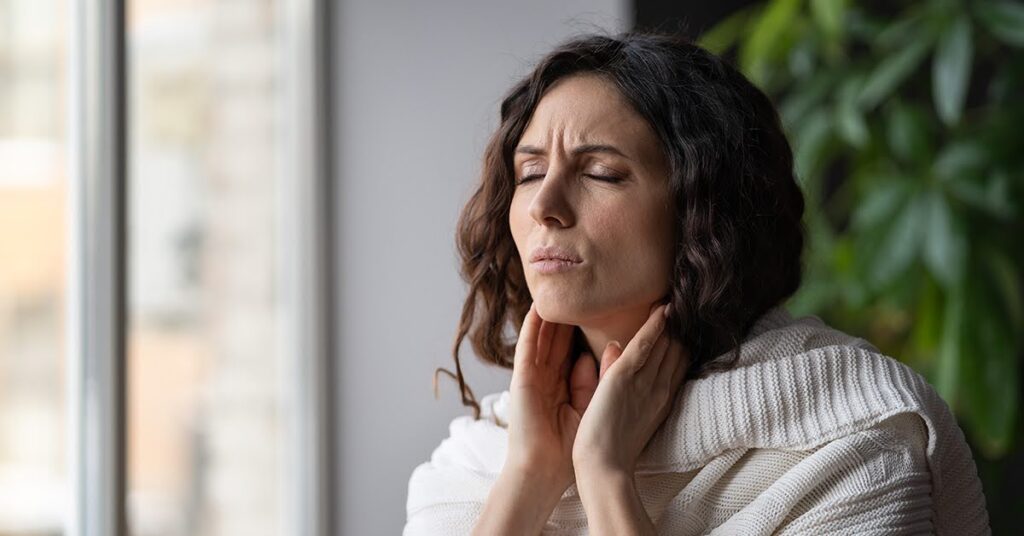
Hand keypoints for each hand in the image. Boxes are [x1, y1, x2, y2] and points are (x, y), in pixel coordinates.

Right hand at [504, 302, 600, 491]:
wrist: (543, 471)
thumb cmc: (567, 449)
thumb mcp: (586, 408)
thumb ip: (590, 382)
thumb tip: (593, 355)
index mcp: (564, 387)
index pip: (575, 352)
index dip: (586, 331)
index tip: (602, 310)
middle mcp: (548, 378)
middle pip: (560, 340)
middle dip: (569, 317)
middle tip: (582, 290)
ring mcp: (534, 377)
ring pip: (543, 338)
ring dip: (550, 315)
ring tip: (559, 289)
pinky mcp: (522, 379)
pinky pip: (527, 347)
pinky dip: (532, 327)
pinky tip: (539, 308)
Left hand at [571, 303, 689, 475]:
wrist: (604, 469)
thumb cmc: (608, 447)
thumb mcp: (621, 409)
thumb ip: (619, 376)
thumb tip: (618, 346)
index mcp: (659, 400)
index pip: (675, 365)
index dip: (679, 343)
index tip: (683, 323)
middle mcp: (658, 390)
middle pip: (675, 352)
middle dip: (680, 330)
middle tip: (686, 304)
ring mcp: (643, 383)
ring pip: (664, 345)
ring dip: (670, 322)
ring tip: (677, 299)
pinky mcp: (624, 378)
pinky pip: (644, 345)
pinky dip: (653, 325)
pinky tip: (662, 309)